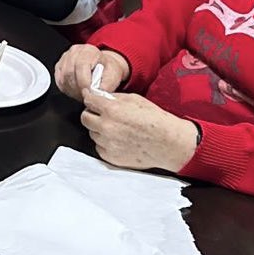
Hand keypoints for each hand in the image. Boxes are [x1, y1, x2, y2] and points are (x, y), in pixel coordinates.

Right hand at [54, 44, 129, 102]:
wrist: (103, 66)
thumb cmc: (107, 69)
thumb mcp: (114, 75)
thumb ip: (107, 85)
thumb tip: (97, 93)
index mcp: (89, 50)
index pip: (81, 65)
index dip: (84, 82)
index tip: (90, 92)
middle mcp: (75, 51)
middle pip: (70, 72)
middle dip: (78, 88)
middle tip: (87, 96)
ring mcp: (65, 58)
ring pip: (63, 77)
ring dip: (72, 90)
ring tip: (83, 94)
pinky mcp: (59, 66)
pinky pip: (59, 81)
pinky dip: (67, 89)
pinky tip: (76, 91)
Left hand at [80, 89, 198, 171]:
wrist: (168, 142)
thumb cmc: (154, 119)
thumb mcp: (134, 99)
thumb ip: (113, 98)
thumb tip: (99, 97)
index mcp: (111, 109)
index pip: (88, 100)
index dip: (91, 99)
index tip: (92, 100)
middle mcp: (106, 127)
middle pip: (85, 118)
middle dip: (92, 114)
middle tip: (101, 114)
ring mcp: (108, 143)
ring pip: (92, 133)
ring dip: (99, 129)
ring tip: (115, 128)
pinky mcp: (111, 157)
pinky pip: (100, 147)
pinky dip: (105, 143)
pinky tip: (118, 139)